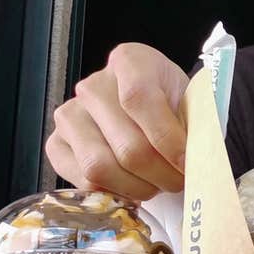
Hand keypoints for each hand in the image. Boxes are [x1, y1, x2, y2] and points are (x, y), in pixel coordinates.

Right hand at [45, 42, 189, 201]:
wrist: (152, 113)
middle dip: (160, 174)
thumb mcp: (192, 106)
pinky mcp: (56, 144)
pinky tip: (131, 186)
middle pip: (127, 145)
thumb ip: (195, 127)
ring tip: (155, 185)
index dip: (167, 138)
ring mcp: (70, 115)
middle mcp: (93, 86)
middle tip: (178, 182)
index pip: (139, 98)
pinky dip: (113, 191)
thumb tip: (197, 163)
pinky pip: (82, 181)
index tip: (187, 162)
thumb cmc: (173, 109)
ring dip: (137, 187)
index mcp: (130, 61)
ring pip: (100, 167)